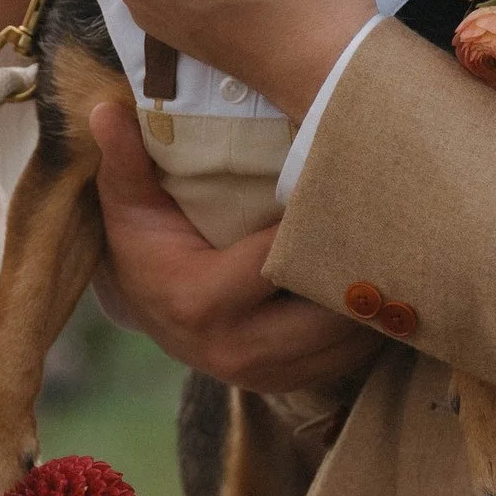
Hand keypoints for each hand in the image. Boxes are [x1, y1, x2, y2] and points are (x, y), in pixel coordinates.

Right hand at [89, 103, 378, 388]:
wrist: (144, 306)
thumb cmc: (142, 241)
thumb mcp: (128, 201)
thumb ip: (125, 158)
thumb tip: (105, 111)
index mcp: (201, 302)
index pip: (282, 259)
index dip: (317, 221)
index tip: (343, 181)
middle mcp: (235, 350)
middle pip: (328, 313)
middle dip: (358, 267)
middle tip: (387, 217)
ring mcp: (263, 375)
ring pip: (347, 342)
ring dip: (371, 299)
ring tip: (389, 247)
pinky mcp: (285, 384)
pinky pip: (347, 360)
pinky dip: (366, 326)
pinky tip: (372, 282)